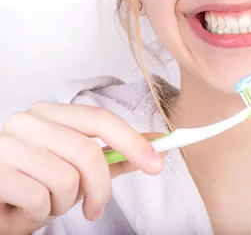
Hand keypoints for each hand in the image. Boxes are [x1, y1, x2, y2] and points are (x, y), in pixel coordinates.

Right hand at [0, 101, 164, 234]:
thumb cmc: (34, 185)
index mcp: (49, 113)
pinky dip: (41, 214)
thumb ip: (116, 155)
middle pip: (88, 151)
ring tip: (48, 203)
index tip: (157, 164)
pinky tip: (27, 211)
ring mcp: (6, 145)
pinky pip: (39, 198)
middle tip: (95, 209)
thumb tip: (159, 145)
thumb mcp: (78, 170)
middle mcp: (26, 121)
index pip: (100, 118)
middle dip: (100, 188)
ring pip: (66, 179)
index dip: (133, 141)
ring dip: (64, 203)